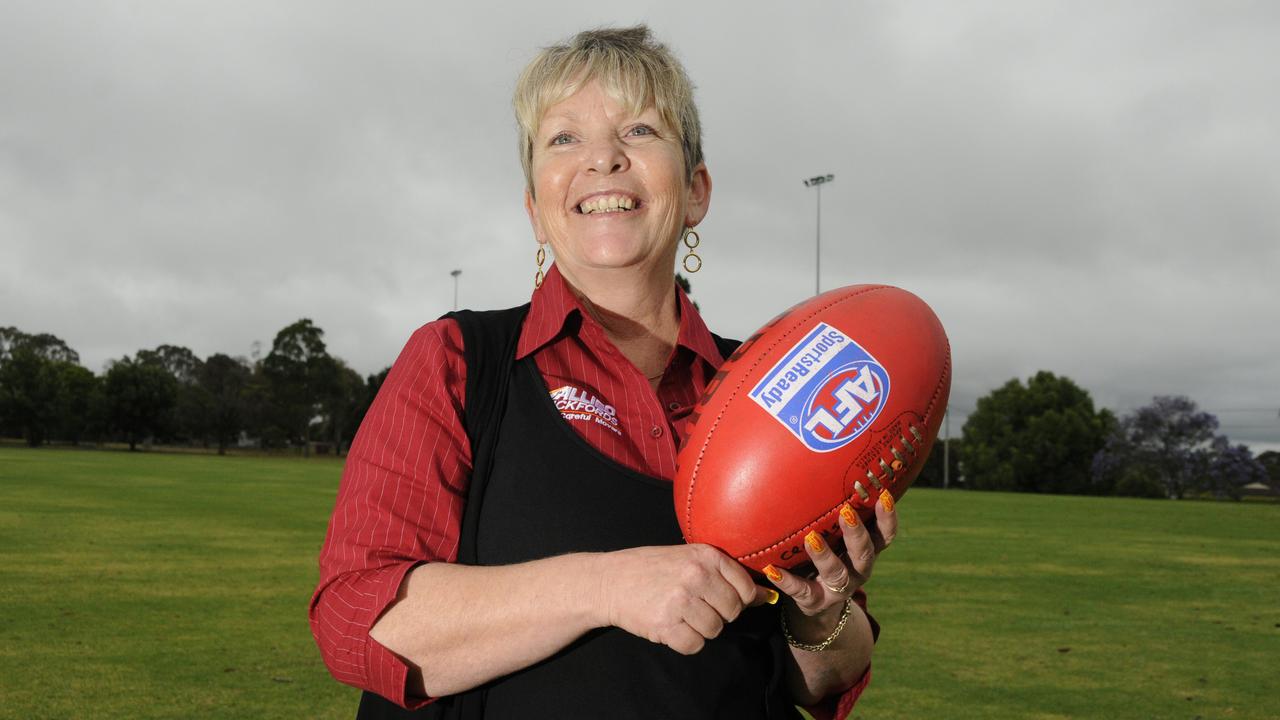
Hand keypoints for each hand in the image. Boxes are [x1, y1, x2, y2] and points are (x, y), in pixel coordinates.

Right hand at [599, 543, 776, 654]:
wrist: (609, 581)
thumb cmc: (652, 568)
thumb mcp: (689, 558)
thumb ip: (726, 574)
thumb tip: (767, 596)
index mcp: (706, 555)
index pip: (746, 589)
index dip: (736, 599)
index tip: (717, 598)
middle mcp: (696, 576)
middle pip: (732, 612)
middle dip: (717, 614)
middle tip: (694, 606)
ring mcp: (681, 601)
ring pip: (714, 631)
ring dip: (700, 628)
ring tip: (680, 614)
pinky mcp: (666, 625)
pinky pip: (695, 645)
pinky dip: (685, 641)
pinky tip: (671, 625)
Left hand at [765, 492, 897, 640]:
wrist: (816, 603)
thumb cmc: (827, 554)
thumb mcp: (836, 537)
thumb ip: (835, 512)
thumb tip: (824, 463)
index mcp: (865, 551)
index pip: (884, 534)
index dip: (887, 517)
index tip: (884, 494)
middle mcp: (857, 570)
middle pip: (864, 553)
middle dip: (856, 533)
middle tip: (846, 512)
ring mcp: (837, 588)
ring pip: (836, 573)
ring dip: (825, 555)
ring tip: (811, 538)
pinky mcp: (814, 601)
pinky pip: (801, 591)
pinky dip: (786, 581)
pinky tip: (772, 570)